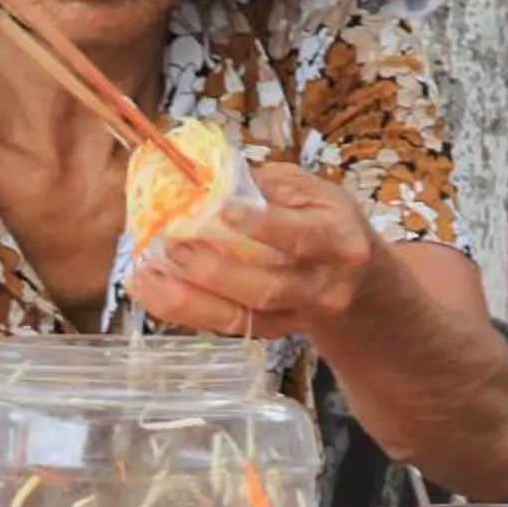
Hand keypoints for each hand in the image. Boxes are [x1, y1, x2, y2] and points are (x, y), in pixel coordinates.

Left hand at [127, 161, 379, 341]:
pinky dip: (185, 309)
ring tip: (145, 274)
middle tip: (170, 244)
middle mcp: (323, 287)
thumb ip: (266, 184)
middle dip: (213, 270)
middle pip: (266, 288)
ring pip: (241, 317)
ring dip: (187, 298)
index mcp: (339, 241)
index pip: (300, 236)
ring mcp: (298, 317)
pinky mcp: (273, 333)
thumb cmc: (327, 222)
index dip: (261, 226)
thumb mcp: (313, 191)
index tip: (220, 210)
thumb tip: (205, 173)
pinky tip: (151, 289)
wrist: (362, 282)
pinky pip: (227, 326)